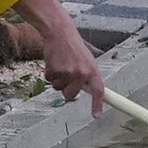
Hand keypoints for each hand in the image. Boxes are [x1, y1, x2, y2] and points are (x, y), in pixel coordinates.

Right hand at [12, 0, 104, 114]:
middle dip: (66, 90)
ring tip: (61, 64)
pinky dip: (49, 73)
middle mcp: (82, 73)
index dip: (98, 104)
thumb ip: (87, 75)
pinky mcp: (55, 70)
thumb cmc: (73, 47)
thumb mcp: (86, 60)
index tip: (96, 115)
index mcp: (92, 70)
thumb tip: (87, 90)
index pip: (98, 90)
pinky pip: (49, 80)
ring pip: (58, 88)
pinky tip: (54, 61)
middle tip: (67, 76)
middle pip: (71, 95)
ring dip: (57, 79)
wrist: (60, 32)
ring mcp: (68, 72)